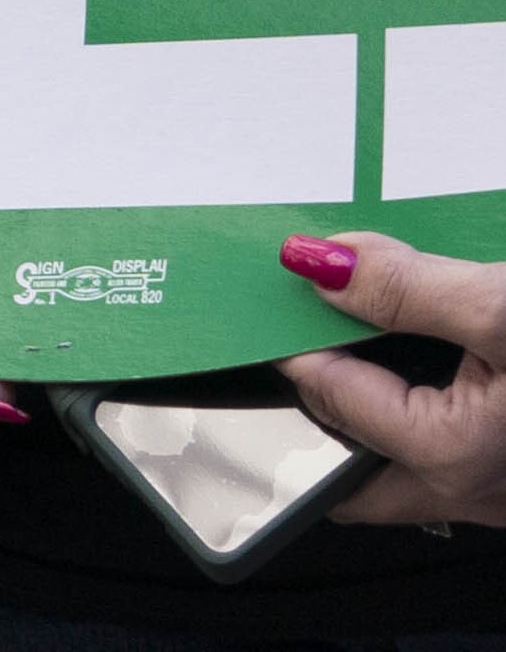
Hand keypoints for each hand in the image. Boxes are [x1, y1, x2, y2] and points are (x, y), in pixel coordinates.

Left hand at [282, 231, 505, 523]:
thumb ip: (407, 288)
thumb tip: (319, 265)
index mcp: (452, 455)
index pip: (324, 393)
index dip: (292, 334)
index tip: (272, 290)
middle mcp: (473, 490)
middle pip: (351, 454)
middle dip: (316, 400)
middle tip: (295, 332)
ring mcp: (501, 489)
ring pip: (404, 453)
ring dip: (377, 398)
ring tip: (361, 329)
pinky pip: (453, 442)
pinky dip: (430, 398)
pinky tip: (436, 347)